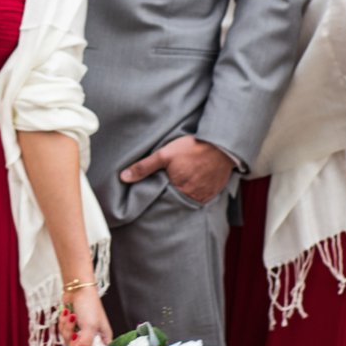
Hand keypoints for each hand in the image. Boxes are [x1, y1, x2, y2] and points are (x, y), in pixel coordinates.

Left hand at [59, 283, 111, 345]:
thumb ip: (85, 344)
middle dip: (72, 339)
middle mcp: (92, 339)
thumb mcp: (90, 326)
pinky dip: (62, 323)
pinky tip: (67, 314)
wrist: (77, 289)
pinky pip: (62, 333)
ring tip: (71, 317)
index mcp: (102, 340)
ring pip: (68, 342)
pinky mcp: (70, 328)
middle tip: (74, 330)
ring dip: (66, 328)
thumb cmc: (89, 306)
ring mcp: (80, 334)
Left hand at [120, 134, 234, 205]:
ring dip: (184, 195)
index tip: (154, 191)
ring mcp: (205, 196)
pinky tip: (193, 183)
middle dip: (170, 196)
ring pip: (189, 200)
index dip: (157, 195)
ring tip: (181, 184)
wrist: (222, 144)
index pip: (162, 200)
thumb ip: (143, 167)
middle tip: (169, 185)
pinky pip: (202, 197)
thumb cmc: (193, 147)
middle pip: (176, 201)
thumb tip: (123, 177)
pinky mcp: (214, 192)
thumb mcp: (165, 154)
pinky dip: (196, 192)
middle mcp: (192, 197)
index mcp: (178, 190)